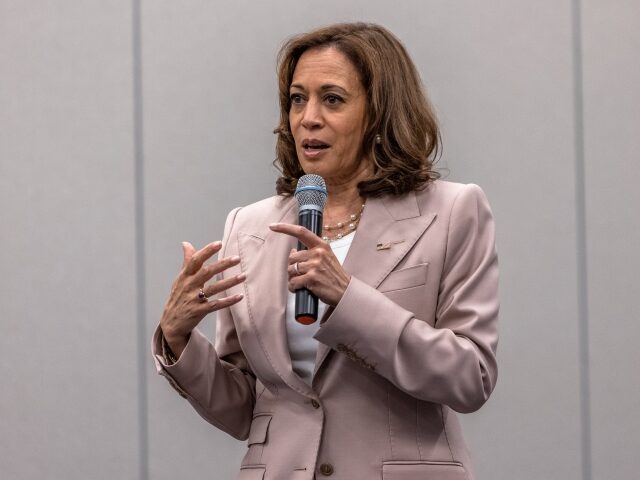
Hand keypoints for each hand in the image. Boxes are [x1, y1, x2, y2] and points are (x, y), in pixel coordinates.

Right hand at [160, 241, 245, 356]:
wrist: (171, 323)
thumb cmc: (178, 297)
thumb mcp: (180, 279)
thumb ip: (187, 262)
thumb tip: (186, 243)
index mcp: (184, 276)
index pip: (195, 260)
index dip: (207, 251)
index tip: (219, 243)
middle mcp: (188, 286)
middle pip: (206, 272)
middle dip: (222, 264)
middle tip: (237, 258)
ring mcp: (193, 299)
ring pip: (213, 288)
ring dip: (229, 282)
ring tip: (243, 276)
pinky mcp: (199, 311)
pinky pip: (215, 305)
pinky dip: (228, 301)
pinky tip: (239, 296)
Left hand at [269, 223, 350, 305]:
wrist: (345, 291)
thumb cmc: (334, 276)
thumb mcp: (326, 257)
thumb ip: (311, 252)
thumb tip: (293, 251)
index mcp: (322, 246)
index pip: (301, 232)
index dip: (285, 228)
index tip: (273, 226)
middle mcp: (318, 253)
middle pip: (292, 257)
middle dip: (292, 267)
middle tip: (300, 274)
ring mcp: (315, 266)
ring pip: (291, 270)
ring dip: (292, 278)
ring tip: (301, 282)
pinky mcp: (312, 278)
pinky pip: (293, 282)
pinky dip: (293, 287)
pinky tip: (299, 289)